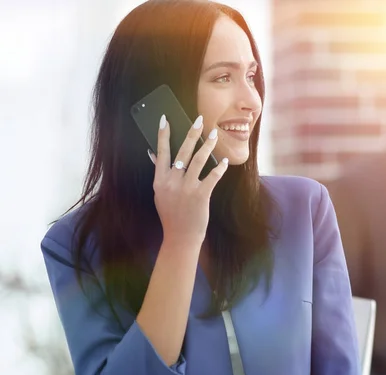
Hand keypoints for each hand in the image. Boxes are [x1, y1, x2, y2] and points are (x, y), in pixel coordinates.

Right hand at [148, 114, 227, 245]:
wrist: (180, 236)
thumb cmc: (171, 214)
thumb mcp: (160, 193)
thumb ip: (160, 174)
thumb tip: (154, 154)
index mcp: (160, 180)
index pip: (161, 152)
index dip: (163, 134)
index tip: (165, 119)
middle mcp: (172, 181)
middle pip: (183, 151)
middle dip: (192, 133)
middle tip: (200, 119)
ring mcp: (186, 188)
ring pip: (198, 160)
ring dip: (208, 145)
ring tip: (214, 135)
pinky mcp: (200, 195)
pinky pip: (212, 176)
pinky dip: (219, 168)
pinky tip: (224, 162)